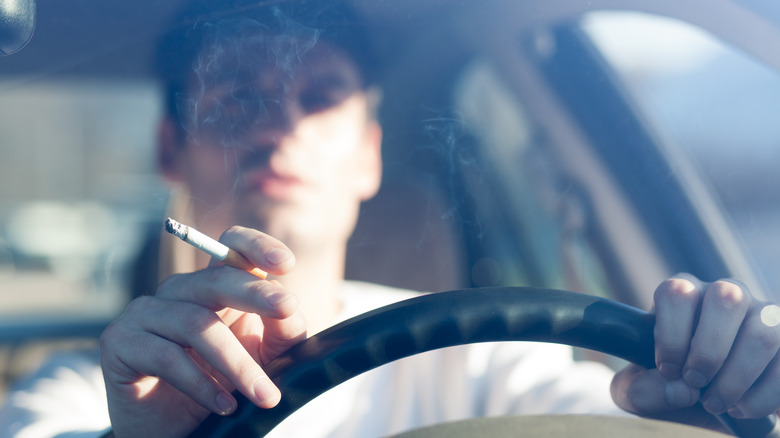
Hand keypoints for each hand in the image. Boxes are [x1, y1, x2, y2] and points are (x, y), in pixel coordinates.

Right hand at [99, 226, 305, 437]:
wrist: (173, 431)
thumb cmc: (221, 386)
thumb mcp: (264, 357)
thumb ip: (282, 330)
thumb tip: (289, 307)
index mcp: (215, 286)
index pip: (231, 247)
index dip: (257, 246)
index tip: (285, 264)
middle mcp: (178, 291)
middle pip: (216, 279)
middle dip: (256, 293)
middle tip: (288, 309)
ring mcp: (145, 312)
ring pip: (196, 323)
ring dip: (236, 362)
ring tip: (265, 396)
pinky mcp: (119, 341)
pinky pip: (166, 356)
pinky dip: (200, 384)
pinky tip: (224, 405)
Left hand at [611, 275, 779, 430]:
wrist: (705, 404)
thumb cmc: (666, 386)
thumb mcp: (638, 391)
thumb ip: (642, 389)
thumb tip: (679, 389)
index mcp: (680, 295)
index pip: (676, 293)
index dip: (672, 335)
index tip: (669, 370)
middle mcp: (723, 295)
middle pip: (726, 299)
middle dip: (709, 350)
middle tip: (695, 382)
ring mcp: (760, 314)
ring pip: (762, 331)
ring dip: (738, 376)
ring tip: (716, 402)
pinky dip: (763, 394)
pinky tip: (742, 408)